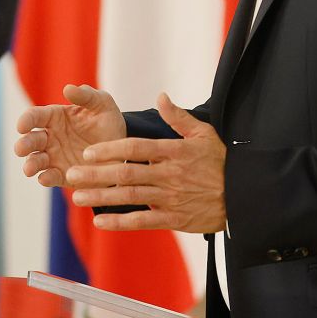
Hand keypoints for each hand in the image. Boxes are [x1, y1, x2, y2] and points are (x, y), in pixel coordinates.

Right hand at [14, 84, 126, 186]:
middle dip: (24, 145)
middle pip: (31, 140)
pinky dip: (45, 178)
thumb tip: (68, 88)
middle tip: (21, 149)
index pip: (35, 116)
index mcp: (55, 117)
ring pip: (35, 161)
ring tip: (29, 169)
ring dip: (30, 164)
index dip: (26, 120)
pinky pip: (50, 177)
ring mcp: (54, 157)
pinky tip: (45, 178)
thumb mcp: (102, 104)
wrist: (122, 147)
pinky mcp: (63, 175)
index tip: (21, 126)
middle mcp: (50, 138)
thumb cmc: (108, 120)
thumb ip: (86, 95)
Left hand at [64, 95, 226, 233]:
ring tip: (77, 197)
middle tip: (71, 174)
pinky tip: (100, 221)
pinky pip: (143, 221)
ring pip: (130, 196)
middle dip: (95, 174)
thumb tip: (161, 96)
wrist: (245, 196)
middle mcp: (169, 174)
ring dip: (102, 197)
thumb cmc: (222, 162)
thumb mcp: (204, 134)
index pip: (136, 148)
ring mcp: (171, 197)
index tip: (88, 152)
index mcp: (174, 151)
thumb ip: (179, 117)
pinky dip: (120, 222)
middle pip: (126, 172)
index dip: (109, 149)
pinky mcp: (174, 219)